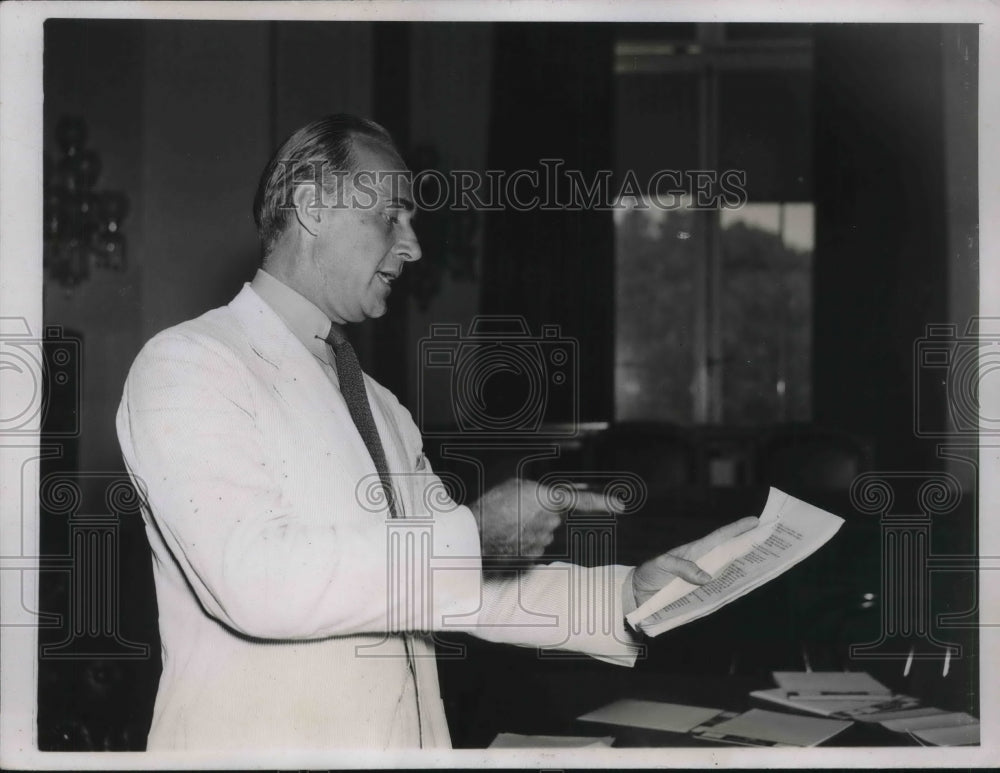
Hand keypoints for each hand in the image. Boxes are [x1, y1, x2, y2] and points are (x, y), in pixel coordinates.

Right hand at [470, 478, 623, 557]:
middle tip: (513, 511)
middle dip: (539, 515)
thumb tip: (544, 504)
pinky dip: (520, 544)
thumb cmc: (491, 504)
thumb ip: (537, 493)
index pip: (581, 501)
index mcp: (548, 500)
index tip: (621, 506)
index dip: (602, 503)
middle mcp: (549, 523)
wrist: (472, 534)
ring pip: (541, 534)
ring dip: (527, 530)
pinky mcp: (531, 558)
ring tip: (504, 525)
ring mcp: (541, 542)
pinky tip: (505, 540)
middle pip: (552, 518)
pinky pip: (531, 548)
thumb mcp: (515, 485)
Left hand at [631, 516, 759, 608]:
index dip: (737, 529)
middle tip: (770, 535)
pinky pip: (722, 584)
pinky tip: (746, 582)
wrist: (640, 592)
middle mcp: (703, 560)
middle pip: (730, 549)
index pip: (720, 537)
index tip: (755, 520)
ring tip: (766, 557)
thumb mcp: (663, 566)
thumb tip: (707, 578)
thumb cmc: (650, 573)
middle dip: (749, 541)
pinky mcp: (702, 589)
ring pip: (729, 566)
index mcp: (695, 550)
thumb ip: (683, 568)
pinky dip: (735, 582)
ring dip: (746, 561)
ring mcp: (704, 574)